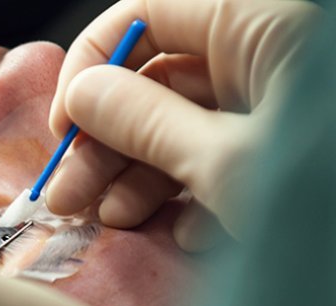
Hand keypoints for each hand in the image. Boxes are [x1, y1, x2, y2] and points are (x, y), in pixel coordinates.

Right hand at [47, 0, 320, 249]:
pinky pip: (225, 154)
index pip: (145, 14)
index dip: (92, 67)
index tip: (66, 128)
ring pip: (185, 124)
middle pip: (158, 80)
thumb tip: (84, 98)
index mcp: (263, 18)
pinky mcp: (287, 145)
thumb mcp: (228, 161)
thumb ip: (145, 122)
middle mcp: (269, 49)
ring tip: (114, 222)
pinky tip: (188, 235)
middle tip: (69, 196)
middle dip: (109, 141)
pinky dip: (197, 193)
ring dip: (142, 176)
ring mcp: (278, 101)